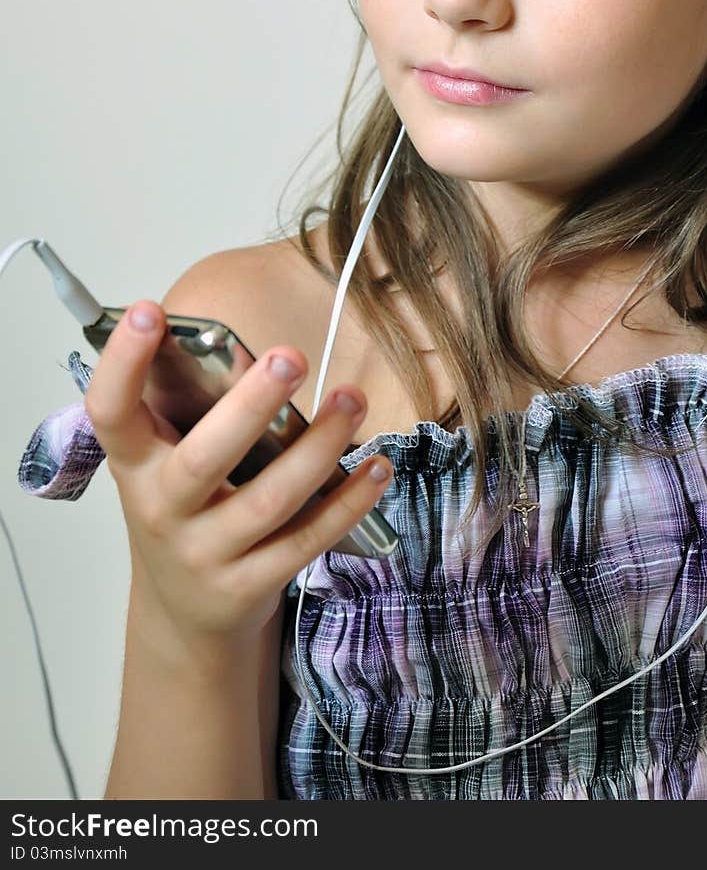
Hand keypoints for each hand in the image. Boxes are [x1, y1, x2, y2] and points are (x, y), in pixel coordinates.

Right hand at [84, 300, 392, 652]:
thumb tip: (243, 348)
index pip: (111, 411)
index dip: (122, 362)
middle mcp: (162, 510)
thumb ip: (194, 410)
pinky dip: (346, 502)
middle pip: (204, 459)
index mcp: (135, 464)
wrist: (185, 614)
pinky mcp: (250, 586)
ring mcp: (205, 554)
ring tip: (352, 400)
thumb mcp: (165, 462)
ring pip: (269, 501)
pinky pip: (306, 540)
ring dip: (318, 448)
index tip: (146, 310)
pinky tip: (376, 468)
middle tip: (291, 356)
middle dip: (250, 405)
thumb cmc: (184, 510)